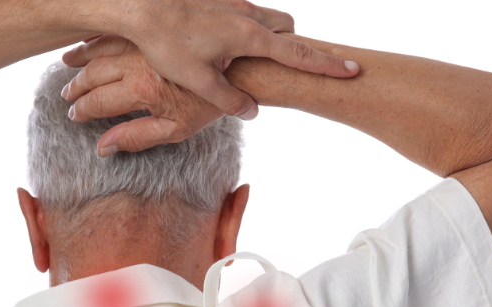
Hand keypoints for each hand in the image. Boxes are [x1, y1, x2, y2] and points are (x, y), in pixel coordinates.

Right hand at [62, 36, 223, 154]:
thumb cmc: (207, 105)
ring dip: (82, 59)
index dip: (82, 110)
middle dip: (77, 86)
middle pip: (94, 75)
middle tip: (67, 96)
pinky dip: (99, 38)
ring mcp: (143, 45)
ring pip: (101, 49)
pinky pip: (117, 33)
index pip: (97, 102)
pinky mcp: (153, 32)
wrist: (236, 71)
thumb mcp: (175, 130)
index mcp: (140, 90)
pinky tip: (90, 41)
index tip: (74, 116)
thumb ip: (136, 138)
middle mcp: (136, 64)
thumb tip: (103, 147)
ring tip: (68, 66)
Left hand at [72, 1, 356, 120]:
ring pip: (266, 19)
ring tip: (250, 62)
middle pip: (287, 29)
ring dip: (268, 38)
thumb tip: (253, 111)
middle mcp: (247, 15)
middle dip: (294, 47)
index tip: (352, 70)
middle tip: (290, 69)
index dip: (325, 65)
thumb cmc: (167, 43)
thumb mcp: (199, 81)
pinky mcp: (217, 0)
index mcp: (249, 37)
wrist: (139, 7)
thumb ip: (230, 99)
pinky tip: (220, 45)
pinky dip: (245, 30)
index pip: (298, 54)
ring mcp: (233, 3)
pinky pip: (244, 14)